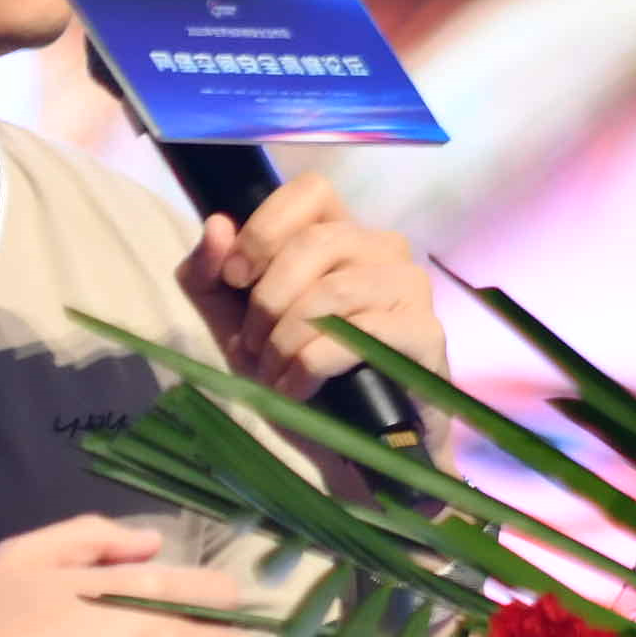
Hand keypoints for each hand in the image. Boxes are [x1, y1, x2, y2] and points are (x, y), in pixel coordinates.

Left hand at [183, 173, 446, 398]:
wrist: (350, 445)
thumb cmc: (295, 372)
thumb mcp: (234, 323)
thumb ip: (210, 275)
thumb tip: (217, 225)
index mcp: (340, 234)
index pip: (311, 190)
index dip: (265, 228)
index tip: (236, 278)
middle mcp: (383, 248)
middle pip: (315, 242)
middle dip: (268, 299)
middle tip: (251, 346)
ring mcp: (409, 287)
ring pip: (335, 290)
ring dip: (287, 338)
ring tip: (272, 374)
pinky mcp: (425, 333)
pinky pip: (359, 334)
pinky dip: (313, 364)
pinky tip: (297, 389)